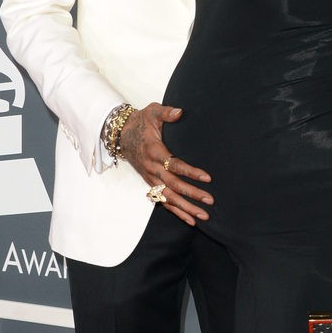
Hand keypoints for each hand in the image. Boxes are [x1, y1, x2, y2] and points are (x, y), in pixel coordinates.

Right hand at [118, 103, 213, 225]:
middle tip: (210, 200)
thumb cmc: (141, 122)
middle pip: (173, 185)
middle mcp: (152, 168)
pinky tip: (190, 220)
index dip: (191, 172)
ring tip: (203, 216)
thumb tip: (180, 112)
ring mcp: (150, 178)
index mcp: (154, 151)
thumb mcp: (152, 112)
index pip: (174, 165)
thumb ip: (166, 112)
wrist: (122, 134)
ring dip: (186, 208)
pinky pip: (163, 201)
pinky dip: (176, 212)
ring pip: (168, 197)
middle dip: (192, 194)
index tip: (207, 178)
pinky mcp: (151, 184)